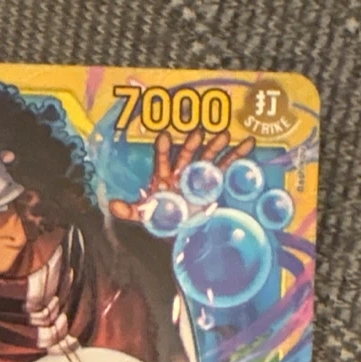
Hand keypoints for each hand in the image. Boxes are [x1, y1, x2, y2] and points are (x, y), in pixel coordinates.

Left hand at [108, 128, 255, 223]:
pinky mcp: (216, 181)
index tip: (163, 136)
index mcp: (164, 176)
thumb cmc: (164, 219)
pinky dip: (238, 154)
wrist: (184, 229)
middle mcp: (182, 170)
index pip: (162, 159)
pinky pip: (228, 165)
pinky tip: (248, 142)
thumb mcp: (146, 216)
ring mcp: (200, 174)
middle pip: (187, 153)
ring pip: (208, 156)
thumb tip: (112, 206)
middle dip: (192, 142)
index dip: (162, 148)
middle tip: (198, 132)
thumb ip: (131, 211)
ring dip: (216, 145)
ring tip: (224, 134)